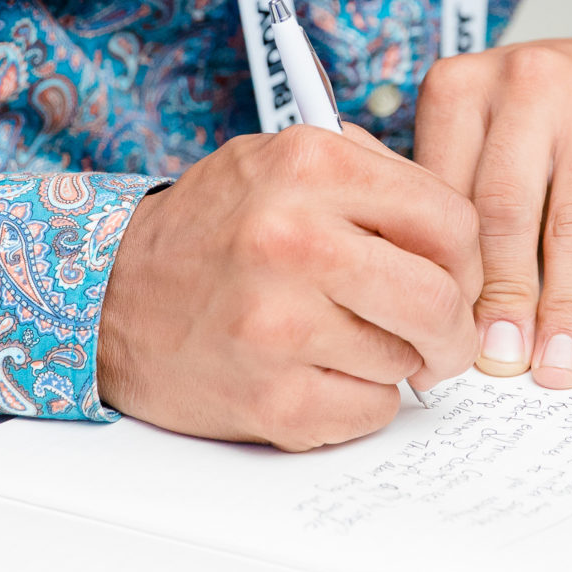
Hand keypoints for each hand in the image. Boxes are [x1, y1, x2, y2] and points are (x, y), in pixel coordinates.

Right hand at [98, 125, 481, 448]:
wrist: (105, 296)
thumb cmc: (210, 231)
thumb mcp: (280, 162)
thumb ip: (372, 177)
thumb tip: (460, 237)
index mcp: (308, 167)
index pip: (450, 219)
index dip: (467, 258)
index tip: (453, 277)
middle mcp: (293, 239)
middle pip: (441, 298)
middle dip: (453, 329)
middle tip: (438, 337)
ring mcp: (279, 324)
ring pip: (407, 361)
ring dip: (392, 361)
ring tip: (340, 341)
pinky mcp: (270, 398)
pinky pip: (370, 410)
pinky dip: (358, 401)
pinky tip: (316, 373)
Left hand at [414, 0, 571, 388]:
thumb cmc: (552, 110)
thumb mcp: (481, 125)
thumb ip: (452, 192)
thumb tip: (432, 303)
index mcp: (464, 87)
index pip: (441, 194)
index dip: (440, 273)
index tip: (438, 331)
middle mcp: (531, 88)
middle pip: (505, 213)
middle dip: (499, 300)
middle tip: (495, 361)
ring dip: (566, 312)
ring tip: (557, 367)